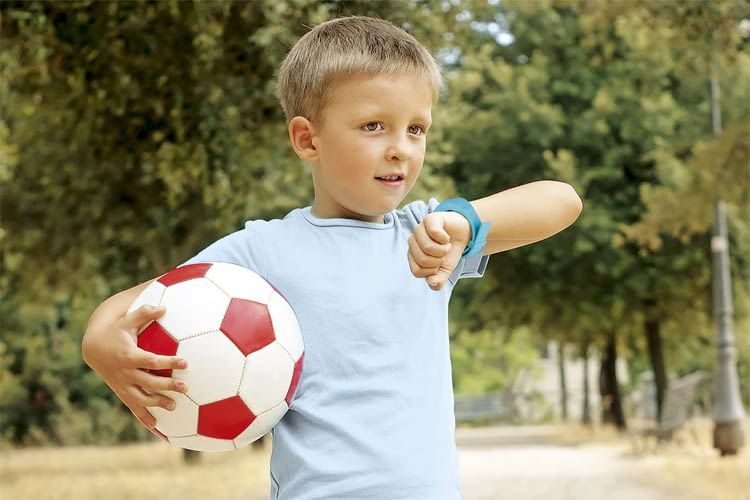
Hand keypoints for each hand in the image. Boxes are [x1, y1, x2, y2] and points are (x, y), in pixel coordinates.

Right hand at [82, 305, 188, 429]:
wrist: (93, 347)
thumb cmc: (115, 331)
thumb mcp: (127, 320)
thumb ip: (145, 312)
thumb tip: (164, 307)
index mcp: (129, 355)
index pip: (151, 361)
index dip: (168, 362)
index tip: (185, 362)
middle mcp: (125, 372)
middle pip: (149, 382)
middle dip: (167, 385)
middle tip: (186, 387)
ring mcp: (123, 384)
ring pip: (141, 398)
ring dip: (157, 403)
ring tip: (174, 407)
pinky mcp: (121, 392)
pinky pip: (133, 407)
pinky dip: (143, 417)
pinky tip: (156, 427)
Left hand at [407, 211, 470, 290]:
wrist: (462, 233)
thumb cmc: (450, 251)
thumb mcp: (445, 270)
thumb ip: (438, 280)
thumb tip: (432, 283)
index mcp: (413, 255)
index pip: (417, 271)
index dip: (432, 271)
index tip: (439, 264)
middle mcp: (412, 242)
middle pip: (422, 260)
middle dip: (439, 260)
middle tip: (444, 253)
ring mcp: (419, 229)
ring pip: (427, 247)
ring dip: (443, 249)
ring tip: (446, 245)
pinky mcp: (429, 219)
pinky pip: (433, 232)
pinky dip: (444, 238)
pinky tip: (446, 237)